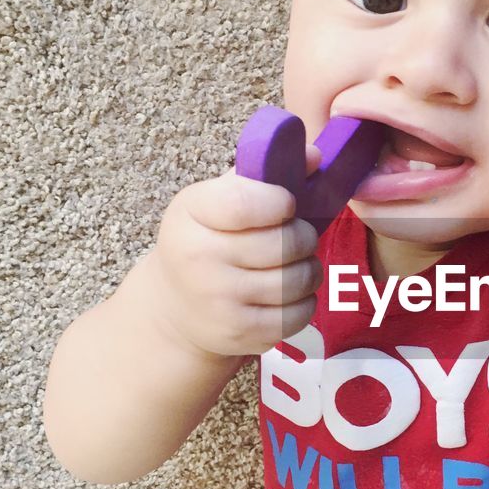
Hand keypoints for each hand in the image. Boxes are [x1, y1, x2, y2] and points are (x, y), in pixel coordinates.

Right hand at [148, 143, 323, 358]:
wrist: (174, 307)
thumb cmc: (206, 240)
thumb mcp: (217, 200)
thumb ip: (262, 174)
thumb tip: (314, 154)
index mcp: (191, 215)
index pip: (247, 204)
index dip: (280, 202)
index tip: (285, 205)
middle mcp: (199, 260)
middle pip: (285, 244)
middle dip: (302, 238)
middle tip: (296, 238)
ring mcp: (218, 302)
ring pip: (298, 280)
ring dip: (307, 270)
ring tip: (293, 265)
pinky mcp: (240, 335)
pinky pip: (298, 315)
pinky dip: (303, 302)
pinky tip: (286, 294)